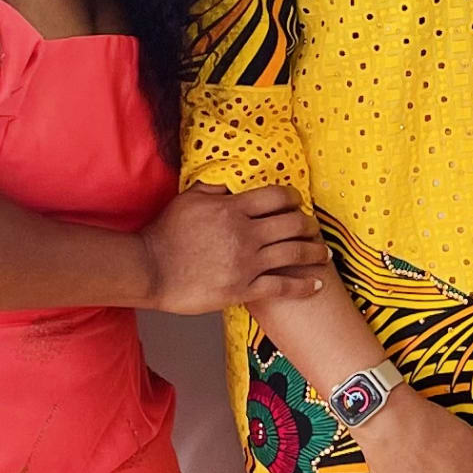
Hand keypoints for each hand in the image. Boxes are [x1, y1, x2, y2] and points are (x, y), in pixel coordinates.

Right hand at [142, 182, 327, 312]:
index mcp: (233, 209)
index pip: (277, 196)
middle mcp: (245, 234)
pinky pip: (282, 287)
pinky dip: (303, 286)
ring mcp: (246, 263)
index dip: (293, 198)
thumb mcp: (188, 199)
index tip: (297, 203)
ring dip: (315, 253)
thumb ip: (216, 188)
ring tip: (323, 254)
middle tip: (314, 228)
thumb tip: (235, 183)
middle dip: (309, 225)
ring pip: (294, 254)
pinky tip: (316, 285)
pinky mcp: (242, 289)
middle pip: (293, 223)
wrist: (149, 269)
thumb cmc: (165, 234)